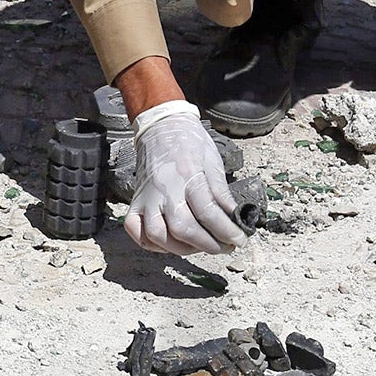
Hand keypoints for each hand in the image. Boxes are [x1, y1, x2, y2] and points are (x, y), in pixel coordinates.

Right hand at [125, 101, 245, 255]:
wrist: (161, 127)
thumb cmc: (189, 143)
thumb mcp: (213, 162)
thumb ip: (221, 193)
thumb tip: (236, 218)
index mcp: (187, 175)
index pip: (208, 212)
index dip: (227, 231)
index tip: (240, 240)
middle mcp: (164, 189)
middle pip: (183, 228)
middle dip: (208, 245)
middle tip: (225, 247)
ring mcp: (146, 197)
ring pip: (158, 235)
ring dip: (181, 248)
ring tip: (199, 246)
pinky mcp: (135, 202)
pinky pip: (136, 230)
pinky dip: (151, 243)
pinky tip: (169, 243)